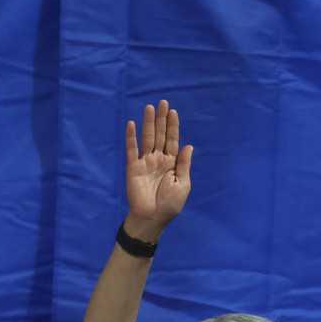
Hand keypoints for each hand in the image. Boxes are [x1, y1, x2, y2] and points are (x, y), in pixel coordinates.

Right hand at [123, 99, 193, 239]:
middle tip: (162, 103)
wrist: (152, 218)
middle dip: (161, 120)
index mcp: (172, 163)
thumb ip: (184, 164)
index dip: (173, 126)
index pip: (173, 141)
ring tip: (149, 108)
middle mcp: (158, 160)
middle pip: (160, 135)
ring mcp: (145, 163)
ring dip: (148, 123)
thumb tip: (189, 145)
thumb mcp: (183, 184)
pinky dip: (131, 137)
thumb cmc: (169, 205)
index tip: (173, 112)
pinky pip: (132, 150)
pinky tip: (132, 124)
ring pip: (147, 139)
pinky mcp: (133, 168)